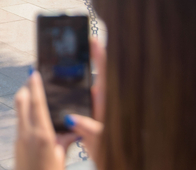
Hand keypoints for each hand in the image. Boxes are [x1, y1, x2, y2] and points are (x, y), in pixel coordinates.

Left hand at [14, 71, 77, 169]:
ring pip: (19, 111)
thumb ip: (65, 140)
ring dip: (24, 100)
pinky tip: (33, 114)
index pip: (37, 104)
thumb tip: (73, 129)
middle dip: (25, 88)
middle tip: (31, 77)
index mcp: (42, 135)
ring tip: (33, 92)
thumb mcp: (62, 157)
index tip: (34, 72)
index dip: (35, 86)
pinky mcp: (16, 144)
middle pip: (21, 102)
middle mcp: (27, 134)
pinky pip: (20, 123)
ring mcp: (19, 138)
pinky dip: (25, 114)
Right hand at [68, 39, 106, 166]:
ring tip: (77, 55)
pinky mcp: (99, 114)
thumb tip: (73, 118)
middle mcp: (107, 103)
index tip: (94, 39)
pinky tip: (77, 81)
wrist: (122, 164)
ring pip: (95, 84)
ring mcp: (103, 107)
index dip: (99, 56)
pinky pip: (91, 94)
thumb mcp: (98, 141)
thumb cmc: (113, 154)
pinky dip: (84, 85)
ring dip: (87, 70)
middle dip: (92, 56)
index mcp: (108, 105)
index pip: (105, 74)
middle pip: (100, 74)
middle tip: (84, 40)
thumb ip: (87, 129)